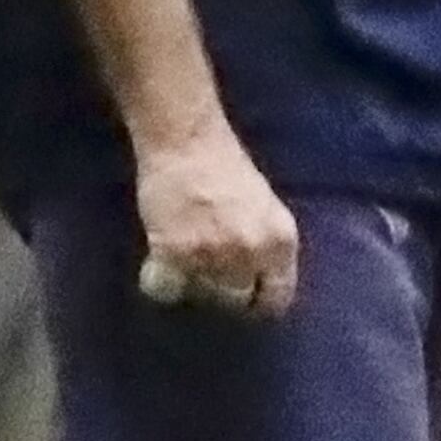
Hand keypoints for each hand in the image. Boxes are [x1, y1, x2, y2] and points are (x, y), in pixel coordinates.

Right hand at [132, 123, 299, 318]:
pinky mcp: (174, 254)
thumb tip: (256, 283)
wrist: (187, 140)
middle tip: (206, 272)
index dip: (258, 301)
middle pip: (236, 301)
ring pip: (201, 297)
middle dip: (221, 291)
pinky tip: (159, 262)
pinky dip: (159, 280)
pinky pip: (165, 290)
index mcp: (281, 241)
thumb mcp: (265, 208)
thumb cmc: (226, 165)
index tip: (243, 297)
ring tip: (182, 260)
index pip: (277, 299)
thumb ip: (264, 246)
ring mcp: (213, 256)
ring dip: (191, 284)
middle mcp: (251, 253)